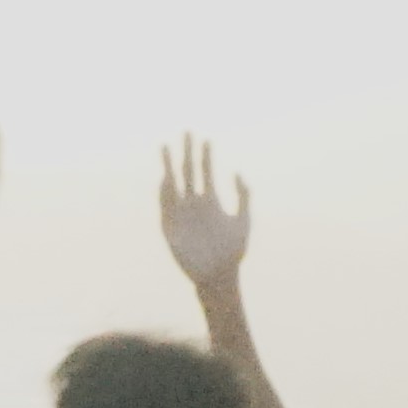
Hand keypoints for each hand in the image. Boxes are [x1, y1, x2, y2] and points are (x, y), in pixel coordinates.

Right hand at [156, 135, 251, 288]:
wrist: (217, 276)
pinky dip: (164, 191)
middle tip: (187, 131)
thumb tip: (238, 173)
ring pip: (173, 184)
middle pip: (188, 171)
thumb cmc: (232, 252)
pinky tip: (166, 178)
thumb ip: (243, 196)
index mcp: (211, 201)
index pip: (206, 171)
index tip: (206, 138)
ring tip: (166, 146)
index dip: (206, 155)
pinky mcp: (170, 227)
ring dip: (169, 165)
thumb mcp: (243, 221)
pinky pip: (165, 205)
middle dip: (187, 151)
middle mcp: (194, 204)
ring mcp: (181, 213)